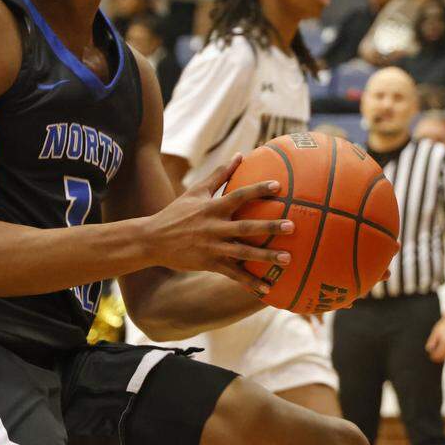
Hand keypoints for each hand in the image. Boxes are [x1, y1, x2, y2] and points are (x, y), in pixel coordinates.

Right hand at [143, 155, 292, 295]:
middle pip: (245, 227)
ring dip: (265, 256)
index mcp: (211, 208)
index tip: (278, 187)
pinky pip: (233, 274)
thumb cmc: (177, 212)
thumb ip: (220, 174)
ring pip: (242, 253)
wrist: (153, 240)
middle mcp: (213, 227)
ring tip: (287, 259)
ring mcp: (212, 248)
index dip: (258, 190)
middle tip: (292, 226)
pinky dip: (249, 282)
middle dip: (269, 227)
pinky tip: (266, 289)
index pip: (238, 196)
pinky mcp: (209, 264)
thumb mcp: (196, 191)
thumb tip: (241, 155)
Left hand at [425, 313, 444, 362]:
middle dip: (439, 357)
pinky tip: (442, 353)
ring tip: (436, 357)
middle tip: (432, 359)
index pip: (440, 353)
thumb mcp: (435, 332)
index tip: (430, 357)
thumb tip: (428, 350)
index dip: (435, 356)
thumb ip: (432, 341)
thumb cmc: (443, 325)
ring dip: (443, 356)